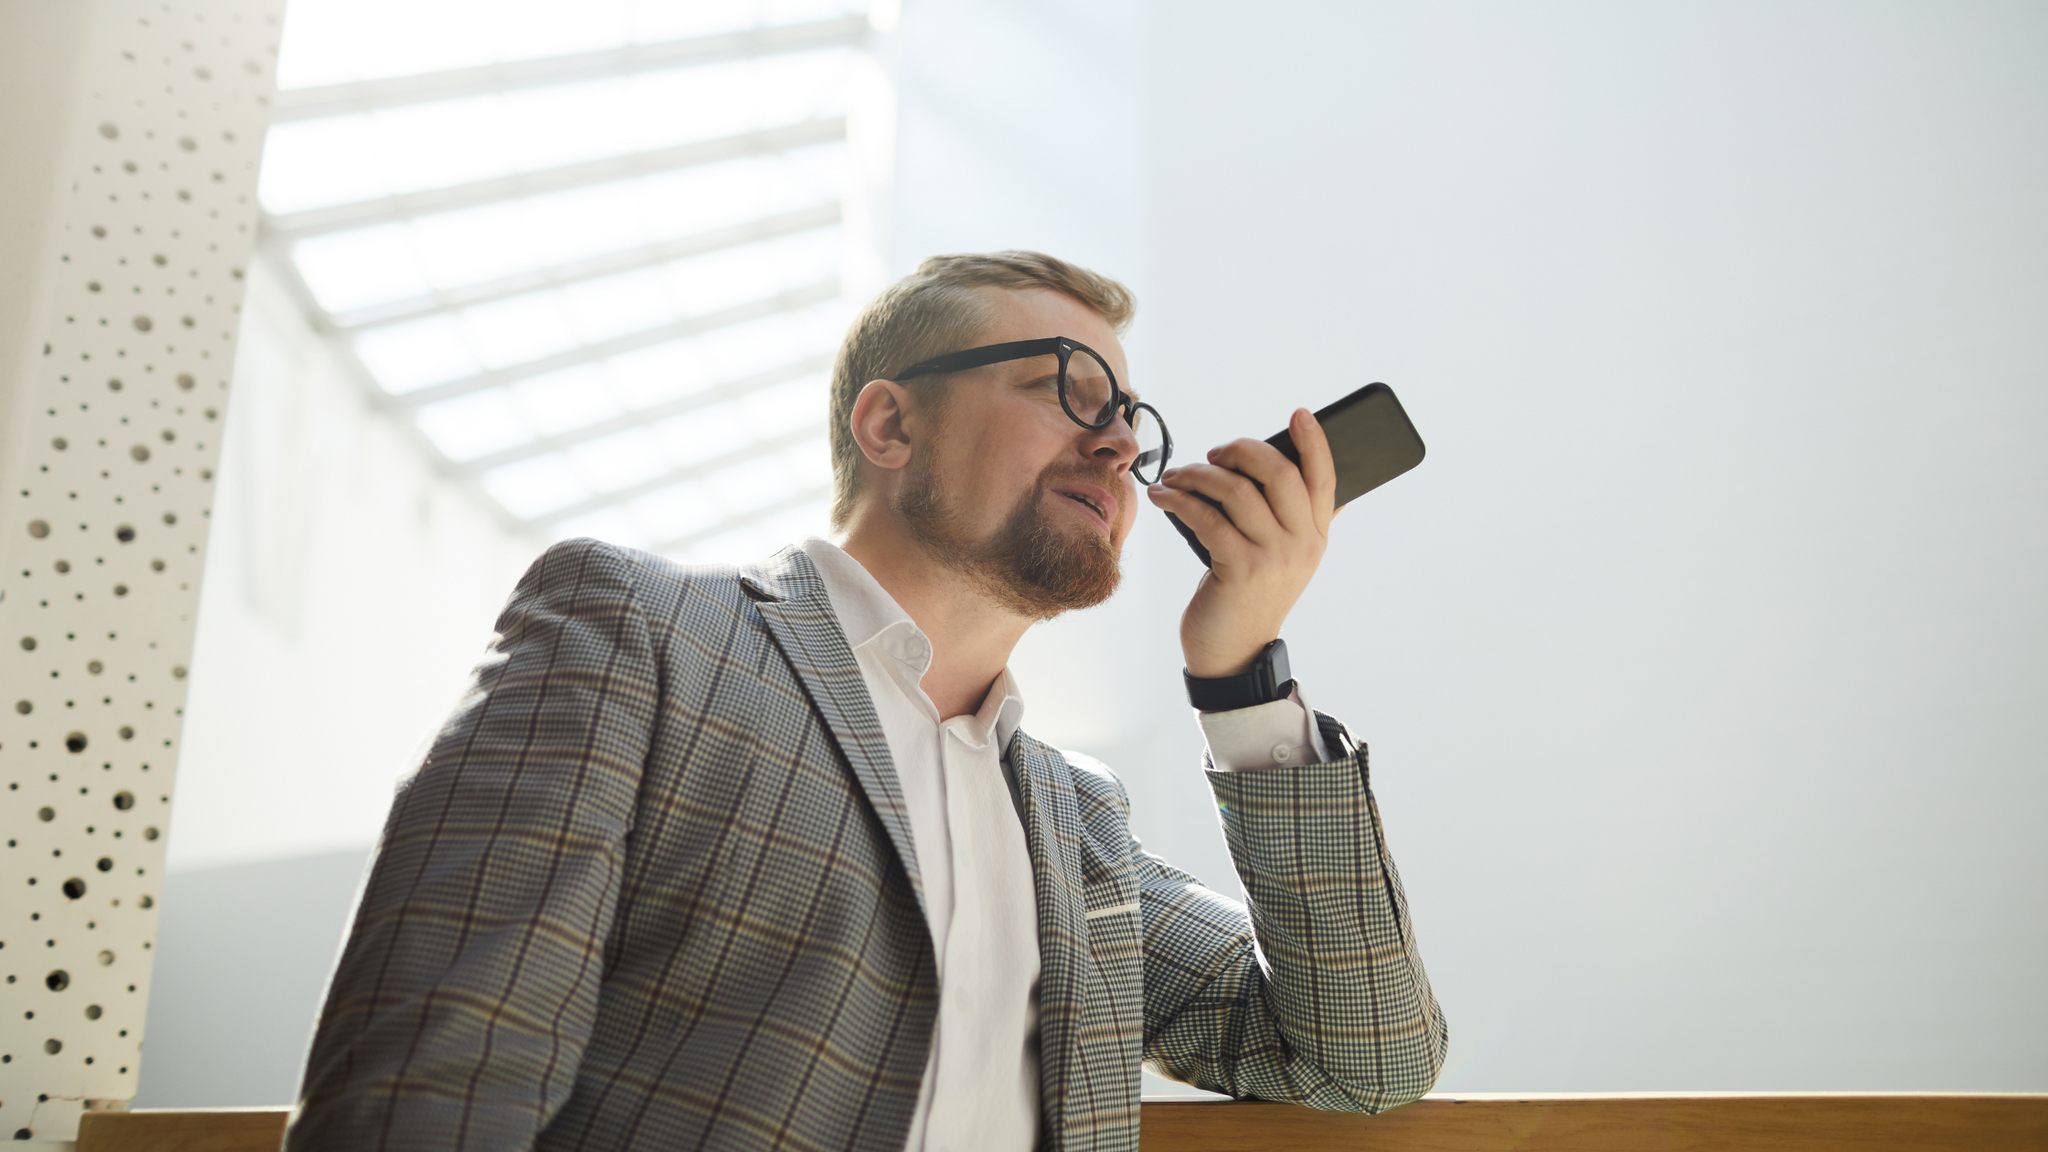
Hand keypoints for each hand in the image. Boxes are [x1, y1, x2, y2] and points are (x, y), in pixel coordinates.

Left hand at [1145, 408, 1337, 677]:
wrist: (1234, 653)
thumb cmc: (1249, 596)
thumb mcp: (1280, 558)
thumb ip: (1288, 519)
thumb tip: (1283, 467)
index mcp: (1317, 536)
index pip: (1325, 479)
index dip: (1315, 442)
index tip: (1298, 413)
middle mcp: (1302, 544)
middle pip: (1278, 473)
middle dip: (1240, 450)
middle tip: (1213, 453)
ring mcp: (1273, 557)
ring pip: (1236, 491)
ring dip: (1197, 475)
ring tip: (1175, 476)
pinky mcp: (1239, 569)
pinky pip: (1206, 517)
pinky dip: (1179, 500)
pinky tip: (1163, 496)